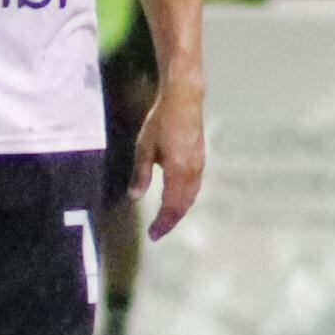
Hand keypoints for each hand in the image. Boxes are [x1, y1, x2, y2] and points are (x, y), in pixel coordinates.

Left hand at [133, 68, 206, 239]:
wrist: (184, 99)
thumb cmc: (161, 121)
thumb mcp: (144, 148)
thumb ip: (140, 174)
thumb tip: (134, 197)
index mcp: (178, 172)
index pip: (171, 206)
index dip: (162, 223)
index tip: (153, 235)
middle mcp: (192, 172)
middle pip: (183, 205)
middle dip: (171, 221)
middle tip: (158, 232)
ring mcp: (199, 166)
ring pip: (191, 197)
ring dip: (179, 211)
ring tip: (167, 220)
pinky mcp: (200, 159)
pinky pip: (195, 187)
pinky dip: (186, 199)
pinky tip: (179, 199)